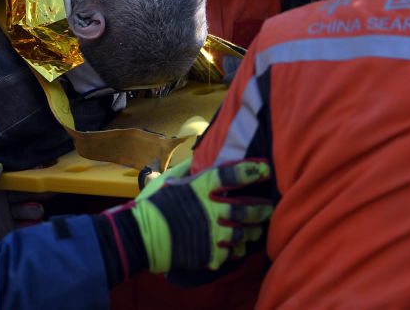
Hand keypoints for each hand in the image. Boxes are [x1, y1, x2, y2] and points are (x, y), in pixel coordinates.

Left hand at [0, 163, 45, 240]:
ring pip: (29, 210)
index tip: (38, 174)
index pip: (16, 181)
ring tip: (36, 211)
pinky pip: (27, 227)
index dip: (27, 178)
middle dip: (37, 193)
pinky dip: (34, 226)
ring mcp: (12, 216)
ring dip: (34, 210)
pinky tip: (38, 224)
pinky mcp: (13, 232)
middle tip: (48, 192)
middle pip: (27, 195)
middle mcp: (7, 201)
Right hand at [119, 158, 272, 273]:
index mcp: (201, 187)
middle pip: (245, 208)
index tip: (266, 169)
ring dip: (253, 231)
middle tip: (269, 207)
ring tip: (258, 229)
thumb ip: (187, 169)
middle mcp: (211, 209)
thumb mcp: (168, 180)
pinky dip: (237, 250)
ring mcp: (212, 233)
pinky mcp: (209, 254)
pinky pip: (231, 253)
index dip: (253, 170)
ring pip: (243, 233)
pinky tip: (240, 247)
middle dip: (261, 209)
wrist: (140, 236)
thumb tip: (198, 155)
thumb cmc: (153, 205)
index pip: (233, 174)